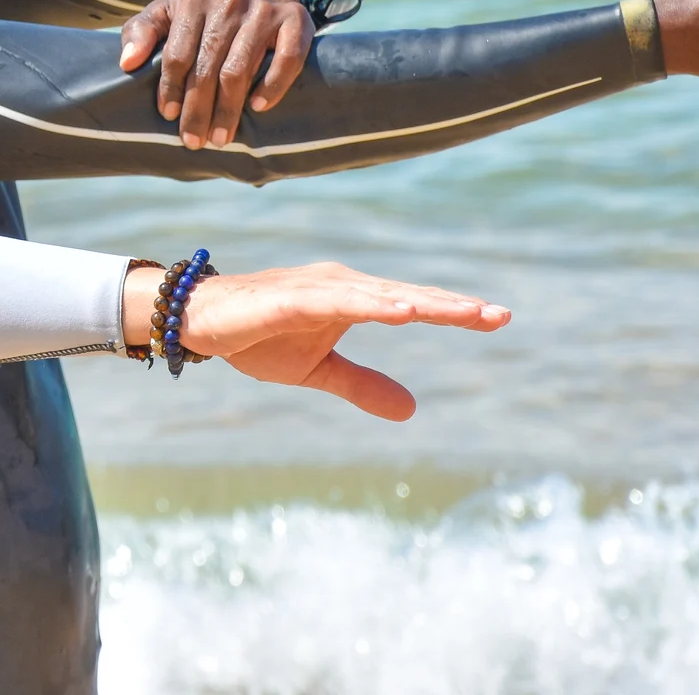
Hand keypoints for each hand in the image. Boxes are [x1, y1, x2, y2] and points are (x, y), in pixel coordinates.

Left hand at [118, 0, 315, 148]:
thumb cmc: (204, 15)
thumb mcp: (166, 14)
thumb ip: (140, 33)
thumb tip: (127, 63)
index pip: (178, 53)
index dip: (171, 88)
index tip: (167, 116)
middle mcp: (229, 1)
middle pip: (208, 66)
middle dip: (198, 109)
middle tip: (194, 140)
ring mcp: (264, 10)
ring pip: (241, 68)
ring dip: (229, 109)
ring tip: (220, 138)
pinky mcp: (296, 20)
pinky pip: (287, 58)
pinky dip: (273, 85)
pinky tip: (258, 107)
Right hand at [122, 262, 508, 419]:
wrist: (199, 321)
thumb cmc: (259, 336)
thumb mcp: (318, 370)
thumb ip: (363, 385)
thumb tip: (412, 411)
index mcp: (353, 299)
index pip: (413, 304)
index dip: (454, 312)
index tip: (499, 318)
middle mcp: (343, 285)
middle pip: (407, 295)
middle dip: (453, 306)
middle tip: (499, 315)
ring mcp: (317, 288)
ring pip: (380, 295)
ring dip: (420, 302)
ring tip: (461, 312)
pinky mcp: (290, 297)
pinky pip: (337, 300)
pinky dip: (371, 303)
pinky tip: (400, 310)